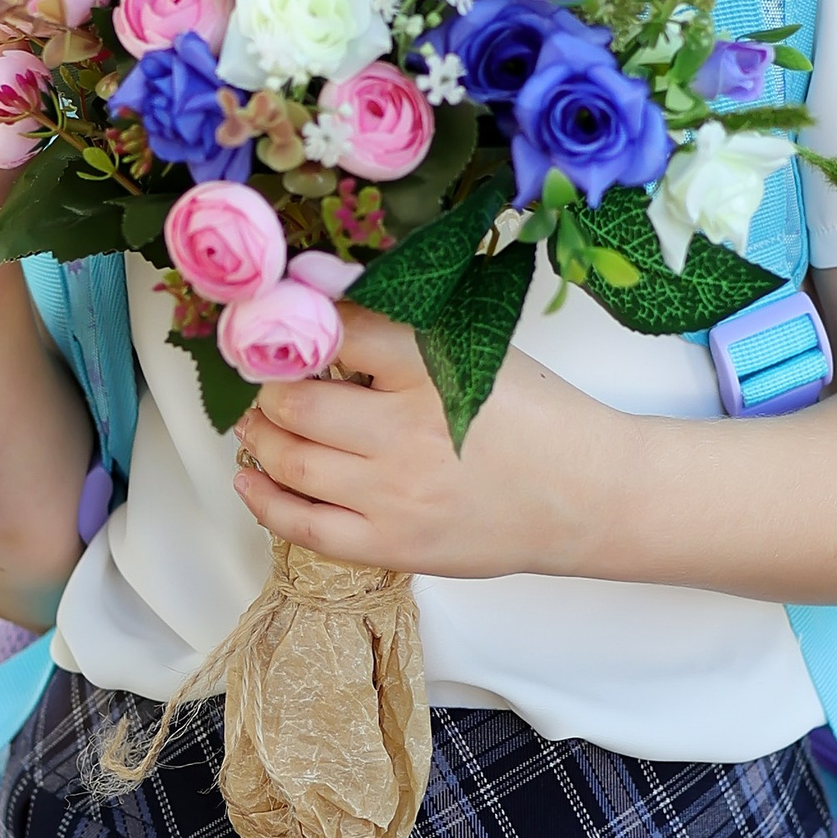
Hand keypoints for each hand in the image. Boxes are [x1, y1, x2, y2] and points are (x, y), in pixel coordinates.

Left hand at [230, 304, 605, 578]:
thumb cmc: (535, 416)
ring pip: (291, 462)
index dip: (297, 322)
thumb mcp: (477, 352)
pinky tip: (250, 479)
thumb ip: (402, 330)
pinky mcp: (394, 546)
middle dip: (269, 386)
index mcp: (431, 370)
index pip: (337, 331)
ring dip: (260, 436)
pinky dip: (265, 501)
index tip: (278, 320)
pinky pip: (305, 527)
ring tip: (255, 422)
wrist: (587, 496)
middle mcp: (406, 433)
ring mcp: (396, 496)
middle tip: (264, 379)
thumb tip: (318, 291)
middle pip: (298, 401)